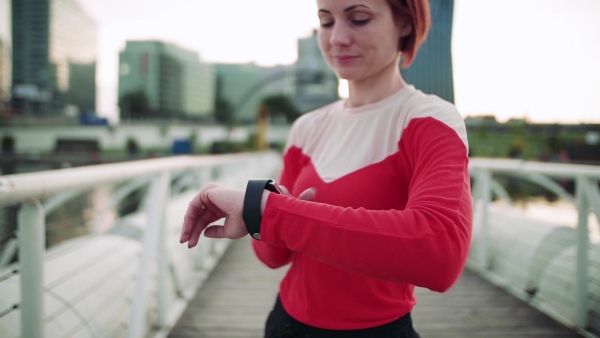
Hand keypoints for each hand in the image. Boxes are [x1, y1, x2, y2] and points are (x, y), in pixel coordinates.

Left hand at [180, 183, 316, 247]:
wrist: (251, 211)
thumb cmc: (244, 221)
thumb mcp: (228, 231)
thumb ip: (216, 231)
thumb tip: (204, 233)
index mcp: (222, 207)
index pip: (206, 220)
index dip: (198, 232)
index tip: (191, 245)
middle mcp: (216, 199)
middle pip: (199, 216)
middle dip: (192, 231)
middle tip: (187, 244)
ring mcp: (212, 193)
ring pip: (195, 212)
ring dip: (188, 226)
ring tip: (185, 240)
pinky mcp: (208, 191)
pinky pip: (193, 205)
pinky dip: (189, 218)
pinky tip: (187, 230)